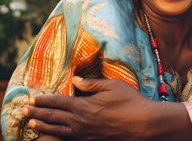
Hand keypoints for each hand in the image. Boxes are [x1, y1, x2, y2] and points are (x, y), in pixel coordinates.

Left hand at [23, 76, 191, 140]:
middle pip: (53, 117)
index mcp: (84, 106)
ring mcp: (84, 134)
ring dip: (42, 127)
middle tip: (24, 110)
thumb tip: (75, 80)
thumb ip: (92, 83)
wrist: (143, 123)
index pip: (58, 102)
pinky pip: (68, 139)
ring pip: (57, 131)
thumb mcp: (112, 86)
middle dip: (37, 113)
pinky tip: (52, 136)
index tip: (32, 98)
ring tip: (31, 124)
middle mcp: (80, 122)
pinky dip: (56, 137)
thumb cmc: (130, 101)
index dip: (44, 100)